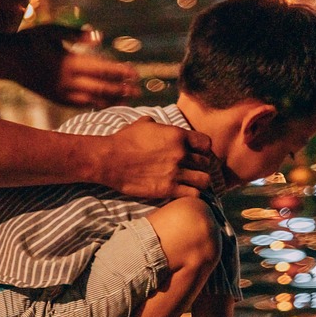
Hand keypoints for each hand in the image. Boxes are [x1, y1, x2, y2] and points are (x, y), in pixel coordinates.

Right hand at [15, 24, 139, 106]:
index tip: (135, 73)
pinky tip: (107, 103)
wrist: (5, 60)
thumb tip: (99, 36)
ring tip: (128, 99)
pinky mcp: (56, 99)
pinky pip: (81, 105)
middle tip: (139, 90)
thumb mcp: (51, 30)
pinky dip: (96, 105)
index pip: (101, 70)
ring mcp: (61, 93)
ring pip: (93, 100)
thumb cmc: (30, 40)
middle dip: (121, 90)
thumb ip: (75, 33)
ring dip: (112, 100)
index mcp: (69, 63)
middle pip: (101, 88)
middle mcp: (67, 81)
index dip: (120, 73)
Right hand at [97, 117, 214, 198]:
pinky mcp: (168, 188)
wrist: (109, 159)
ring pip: (204, 179)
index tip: (196, 153)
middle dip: (200, 166)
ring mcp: (175, 172)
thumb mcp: (143, 124)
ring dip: (199, 181)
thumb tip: (157, 123)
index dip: (203, 149)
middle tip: (191, 169)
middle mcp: (180, 153)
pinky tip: (184, 191)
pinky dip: (192, 193)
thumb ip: (157, 124)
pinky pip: (194, 194)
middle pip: (206, 162)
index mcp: (177, 135)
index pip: (206, 143)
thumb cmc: (124, 140)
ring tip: (191, 182)